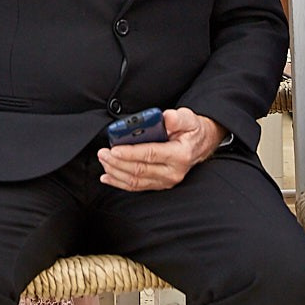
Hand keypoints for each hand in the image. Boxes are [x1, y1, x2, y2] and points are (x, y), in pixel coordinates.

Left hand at [98, 108, 224, 191]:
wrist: (201, 144)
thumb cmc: (192, 130)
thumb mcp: (189, 118)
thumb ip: (177, 117)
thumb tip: (165, 118)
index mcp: (180, 154)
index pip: (151, 154)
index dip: (131, 153)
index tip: (115, 149)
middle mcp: (173, 171)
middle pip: (140, 170)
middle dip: (118, 162)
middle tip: (103, 153)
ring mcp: (166, 181)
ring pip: (136, 180)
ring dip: (116, 172)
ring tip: (104, 161)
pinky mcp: (159, 184)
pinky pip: (137, 186)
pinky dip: (120, 182)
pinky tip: (108, 177)